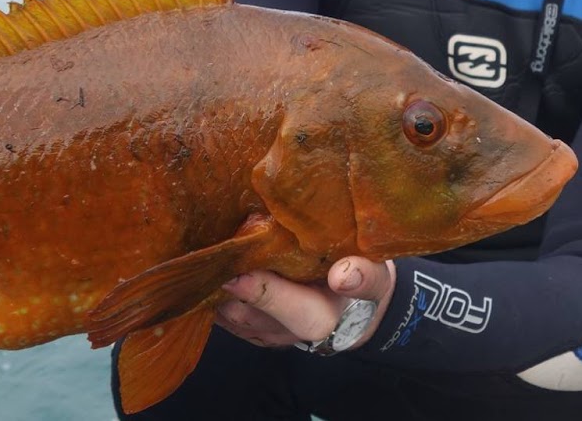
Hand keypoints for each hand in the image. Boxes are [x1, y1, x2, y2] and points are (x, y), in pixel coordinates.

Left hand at [215, 257, 394, 349]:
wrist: (357, 311)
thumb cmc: (364, 284)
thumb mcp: (376, 277)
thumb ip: (364, 276)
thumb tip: (342, 275)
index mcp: (317, 317)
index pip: (279, 304)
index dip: (254, 287)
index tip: (234, 270)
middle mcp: (286, 332)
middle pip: (242, 310)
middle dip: (223, 282)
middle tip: (209, 247)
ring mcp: (267, 334)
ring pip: (228, 315)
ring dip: (214, 288)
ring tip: (204, 253)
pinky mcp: (255, 330)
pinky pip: (226, 317)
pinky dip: (215, 295)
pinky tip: (210, 269)